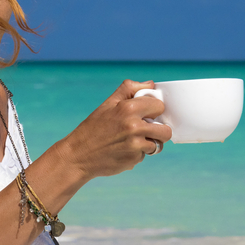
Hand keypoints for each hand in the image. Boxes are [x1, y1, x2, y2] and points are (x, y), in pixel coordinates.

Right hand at [57, 80, 171, 180]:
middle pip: (166, 130)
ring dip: (150, 143)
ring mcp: (135, 145)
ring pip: (158, 144)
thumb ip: (129, 89)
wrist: (79, 155)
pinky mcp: (134, 160)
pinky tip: (124, 150)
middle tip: (147, 129)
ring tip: (135, 141)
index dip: (155, 110)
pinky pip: (146, 155)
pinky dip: (138, 153)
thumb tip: (150, 84)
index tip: (148, 113)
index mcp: (128, 108)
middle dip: (159, 130)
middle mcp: (134, 126)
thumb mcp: (108, 103)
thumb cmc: (93, 128)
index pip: (160, 106)